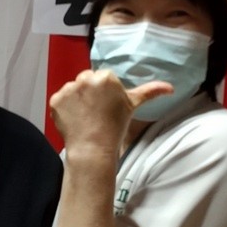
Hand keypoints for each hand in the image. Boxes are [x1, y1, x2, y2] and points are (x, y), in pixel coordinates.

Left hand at [49, 69, 171, 156]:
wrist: (93, 148)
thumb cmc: (115, 127)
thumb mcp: (133, 106)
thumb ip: (150, 92)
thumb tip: (171, 88)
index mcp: (106, 77)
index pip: (103, 78)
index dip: (104, 92)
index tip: (106, 106)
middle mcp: (86, 78)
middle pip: (87, 79)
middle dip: (90, 92)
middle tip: (95, 112)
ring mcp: (69, 89)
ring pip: (73, 89)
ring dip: (76, 99)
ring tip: (84, 116)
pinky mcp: (55, 99)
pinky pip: (60, 99)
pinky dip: (64, 108)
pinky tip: (73, 119)